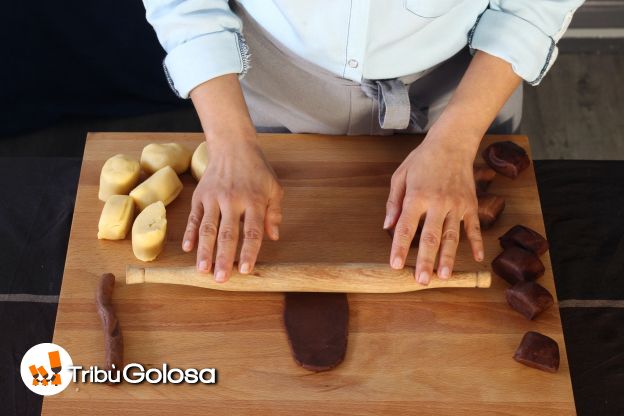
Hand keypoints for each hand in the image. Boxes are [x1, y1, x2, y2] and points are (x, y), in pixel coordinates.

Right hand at [182, 136, 282, 281]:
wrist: (232, 145)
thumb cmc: (257, 170)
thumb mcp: (274, 188)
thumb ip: (274, 213)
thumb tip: (273, 237)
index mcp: (253, 200)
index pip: (252, 231)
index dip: (249, 252)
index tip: (246, 270)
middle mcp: (232, 200)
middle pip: (227, 234)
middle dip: (224, 258)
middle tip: (221, 279)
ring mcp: (213, 198)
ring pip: (207, 228)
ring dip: (204, 251)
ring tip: (202, 270)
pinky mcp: (199, 196)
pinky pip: (193, 217)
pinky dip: (189, 234)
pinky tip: (187, 249)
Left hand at [384, 132, 483, 284]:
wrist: (453, 143)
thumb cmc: (422, 160)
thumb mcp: (400, 176)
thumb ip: (393, 202)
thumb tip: (387, 226)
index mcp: (417, 196)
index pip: (405, 227)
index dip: (399, 247)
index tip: (395, 265)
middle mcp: (438, 203)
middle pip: (430, 237)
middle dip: (426, 261)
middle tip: (422, 281)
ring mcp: (457, 204)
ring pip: (452, 236)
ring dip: (448, 258)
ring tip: (444, 277)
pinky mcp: (471, 204)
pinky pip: (474, 227)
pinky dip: (476, 243)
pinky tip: (477, 258)